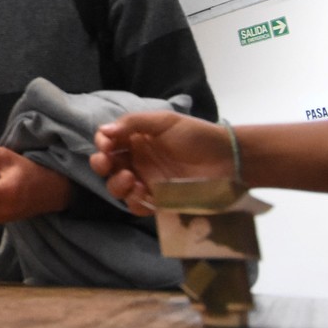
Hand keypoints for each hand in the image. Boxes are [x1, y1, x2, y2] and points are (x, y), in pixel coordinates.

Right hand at [89, 111, 235, 215]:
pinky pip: (136, 205)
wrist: (227, 159)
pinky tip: (141, 191)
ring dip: (116, 183)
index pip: (108, 142)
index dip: (102, 143)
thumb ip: (134, 123)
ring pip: (117, 188)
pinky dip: (132, 200)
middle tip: (106, 163)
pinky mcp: (157, 201)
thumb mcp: (165, 121)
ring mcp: (146, 182)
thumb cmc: (196, 135)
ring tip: (128, 178)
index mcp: (136, 140)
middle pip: (107, 166)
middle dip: (100, 164)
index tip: (106, 144)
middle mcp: (137, 161)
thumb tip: (104, 131)